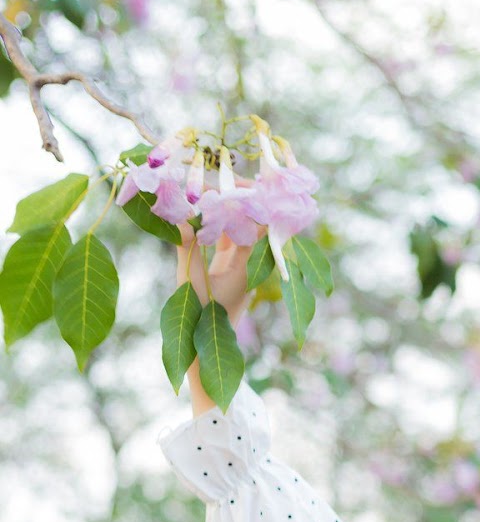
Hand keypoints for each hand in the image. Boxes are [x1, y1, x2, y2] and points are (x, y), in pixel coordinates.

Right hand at [176, 176, 266, 325]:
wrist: (206, 344)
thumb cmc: (198, 317)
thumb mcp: (188, 279)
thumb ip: (186, 246)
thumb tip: (179, 216)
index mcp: (248, 267)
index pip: (257, 225)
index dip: (246, 201)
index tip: (228, 183)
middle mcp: (251, 262)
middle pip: (252, 221)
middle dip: (237, 198)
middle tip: (218, 177)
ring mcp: (243, 261)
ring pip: (239, 226)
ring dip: (225, 207)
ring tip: (204, 187)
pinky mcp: (231, 262)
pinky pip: (228, 234)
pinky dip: (217, 220)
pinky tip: (201, 204)